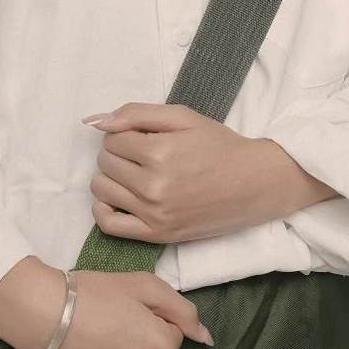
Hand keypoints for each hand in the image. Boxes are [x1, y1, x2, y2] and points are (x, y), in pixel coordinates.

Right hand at [36, 269, 212, 348]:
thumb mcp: (145, 285)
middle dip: (152, 348)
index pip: (174, 335)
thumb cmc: (94, 294)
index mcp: (166, 345)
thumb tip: (206, 339)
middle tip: (120, 332)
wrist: (46, 316)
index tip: (129, 314)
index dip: (153, 321)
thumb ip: (183, 312)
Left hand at [83, 101, 307, 243]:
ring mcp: (154, 214)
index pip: (111, 140)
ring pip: (102, 190)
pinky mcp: (158, 234)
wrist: (253, 183)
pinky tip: (116, 198)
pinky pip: (110, 226)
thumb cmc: (219, 145)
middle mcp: (153, 187)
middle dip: (117, 153)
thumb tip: (95, 121)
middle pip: (105, 163)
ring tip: (132, 172)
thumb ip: (136, 113)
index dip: (124, 134)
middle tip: (140, 153)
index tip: (142, 136)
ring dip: (110, 177)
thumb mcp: (182, 117)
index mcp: (159, 153)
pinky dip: (103, 210)